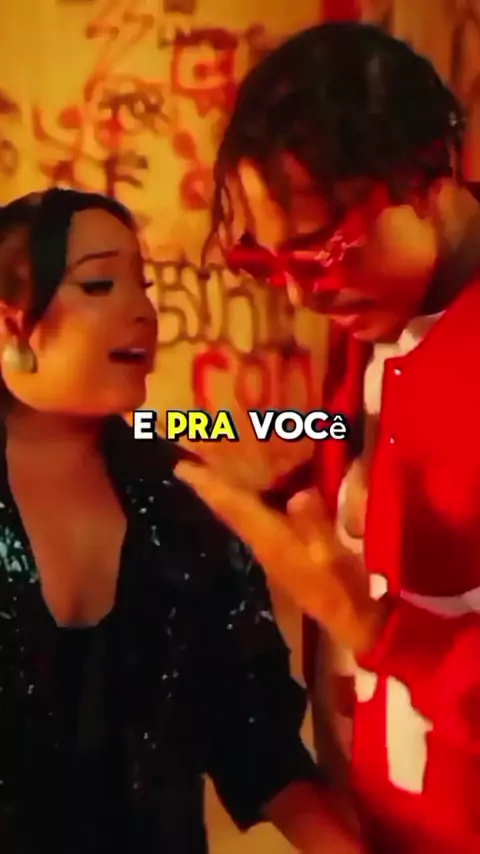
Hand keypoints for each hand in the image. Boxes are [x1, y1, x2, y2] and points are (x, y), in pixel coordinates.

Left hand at [174, 462, 389, 655]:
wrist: (354, 622)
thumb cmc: (346, 589)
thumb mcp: (335, 558)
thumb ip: (317, 528)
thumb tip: (299, 496)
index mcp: (272, 541)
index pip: (234, 508)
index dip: (209, 487)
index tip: (180, 468)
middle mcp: (264, 543)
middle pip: (230, 511)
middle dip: (208, 488)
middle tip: (184, 464)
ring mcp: (273, 550)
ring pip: (240, 516)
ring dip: (222, 495)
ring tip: (208, 472)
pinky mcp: (285, 554)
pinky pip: (256, 520)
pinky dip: (244, 504)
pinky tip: (249, 494)